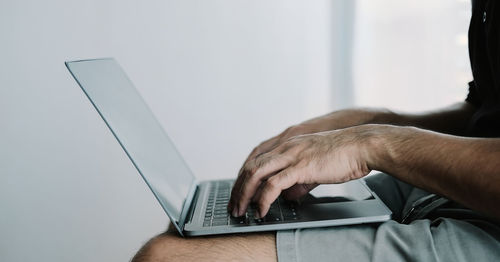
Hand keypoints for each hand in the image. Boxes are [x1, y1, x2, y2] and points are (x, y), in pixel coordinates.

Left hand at [229, 125, 376, 217]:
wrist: (362, 145)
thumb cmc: (343, 155)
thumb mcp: (315, 165)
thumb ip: (300, 179)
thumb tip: (290, 194)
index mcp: (287, 144)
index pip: (255, 159)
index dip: (243, 177)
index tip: (238, 193)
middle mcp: (285, 147)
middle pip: (250, 166)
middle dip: (238, 188)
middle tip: (234, 206)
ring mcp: (292, 155)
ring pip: (256, 173)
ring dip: (244, 194)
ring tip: (241, 210)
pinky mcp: (301, 166)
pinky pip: (273, 184)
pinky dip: (263, 199)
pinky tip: (261, 210)